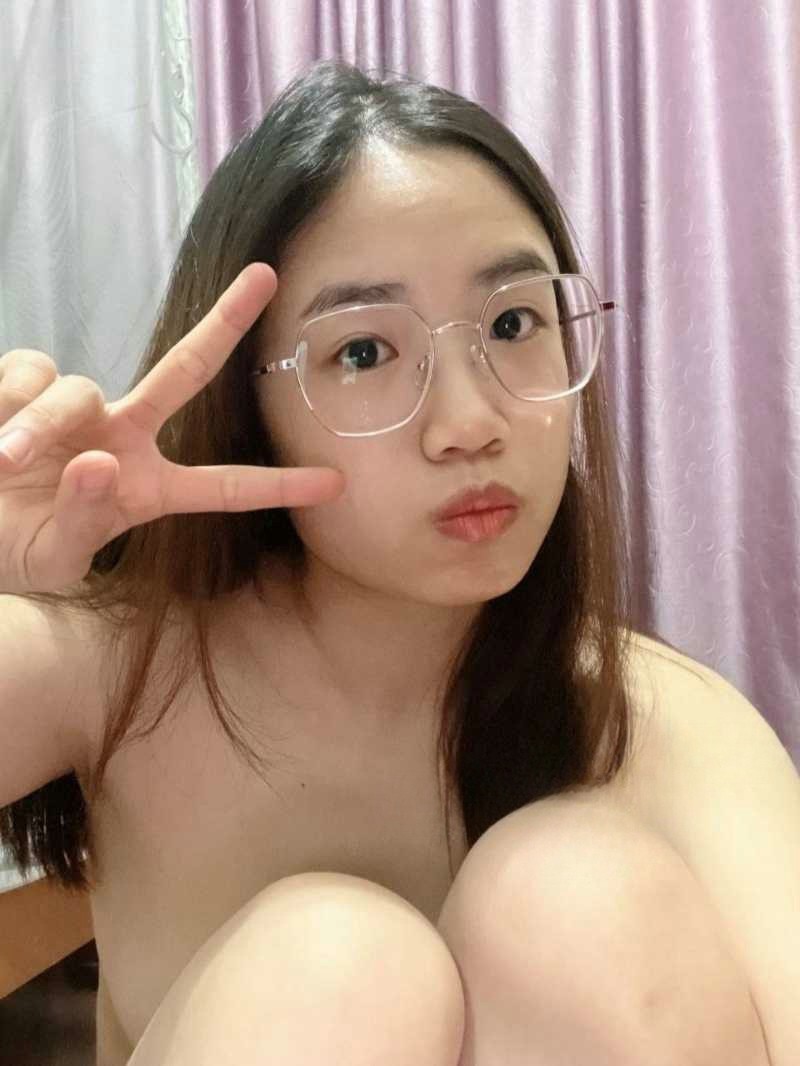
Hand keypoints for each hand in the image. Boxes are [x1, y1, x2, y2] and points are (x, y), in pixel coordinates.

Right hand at [0, 263, 344, 593]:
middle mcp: (124, 437)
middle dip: (226, 321)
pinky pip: (29, 372)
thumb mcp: (56, 556)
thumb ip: (83, 517)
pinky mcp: (28, 383)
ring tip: (0, 465)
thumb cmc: (18, 548)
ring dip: (37, 428)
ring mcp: (80, 409)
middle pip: (185, 369)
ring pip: (77, 389)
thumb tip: (97, 462)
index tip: (335, 483)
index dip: (277, 486)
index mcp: (149, 488)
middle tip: (266, 275)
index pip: (224, 487)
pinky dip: (6, 402)